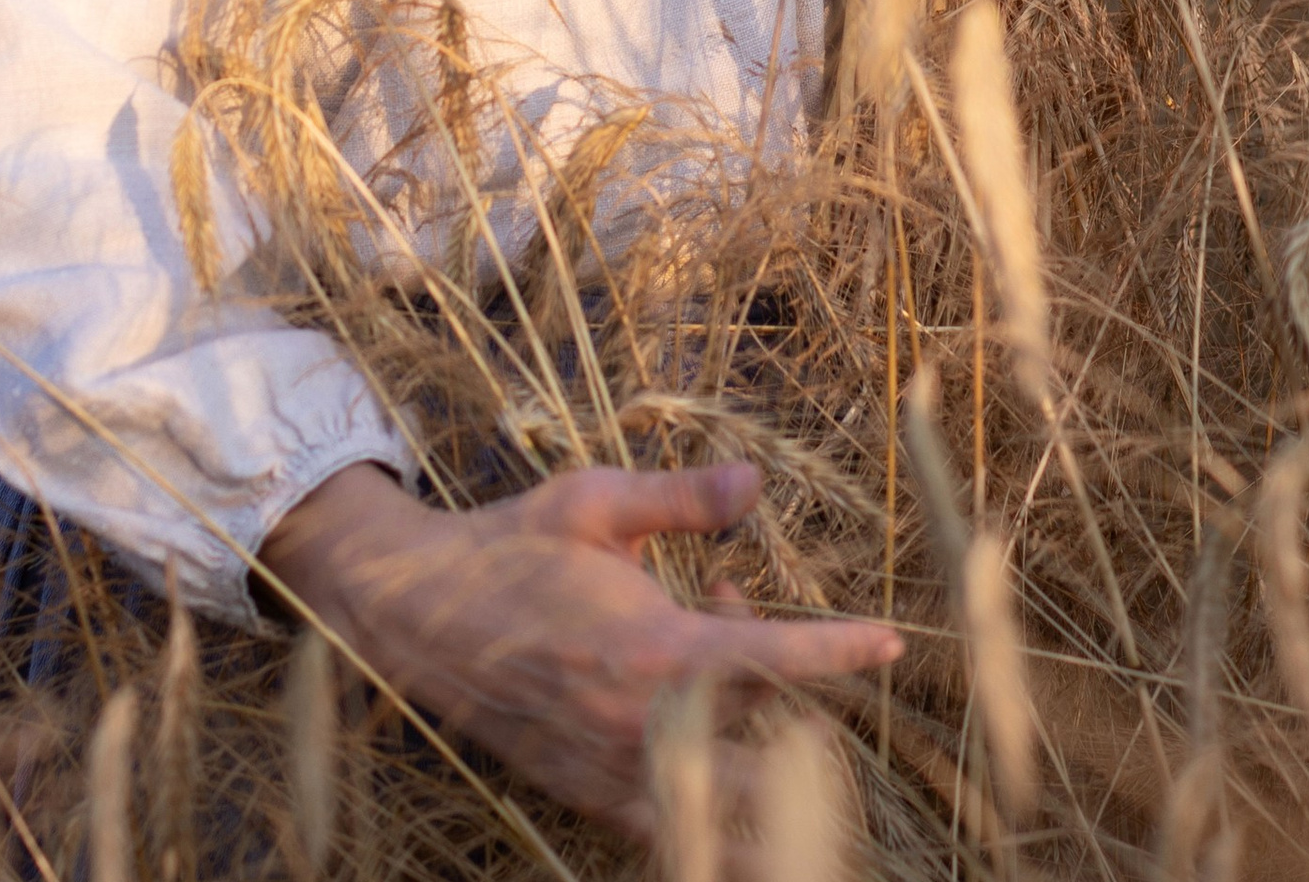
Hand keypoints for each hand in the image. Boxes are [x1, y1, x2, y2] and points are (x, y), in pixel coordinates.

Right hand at [257, 459, 899, 838]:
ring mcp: (609, 770)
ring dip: (757, 766)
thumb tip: (756, 483)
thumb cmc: (510, 546)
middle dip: (805, 729)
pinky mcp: (582, 794)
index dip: (841, 650)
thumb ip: (681, 498)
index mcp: (652, 646)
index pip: (774, 659)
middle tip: (809, 682)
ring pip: (718, 805)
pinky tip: (701, 735)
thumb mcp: (593, 500)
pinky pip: (663, 824)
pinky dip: (700, 797)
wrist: (418, 615)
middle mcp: (638, 723)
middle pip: (765, 758)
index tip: (890, 640)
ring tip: (761, 714)